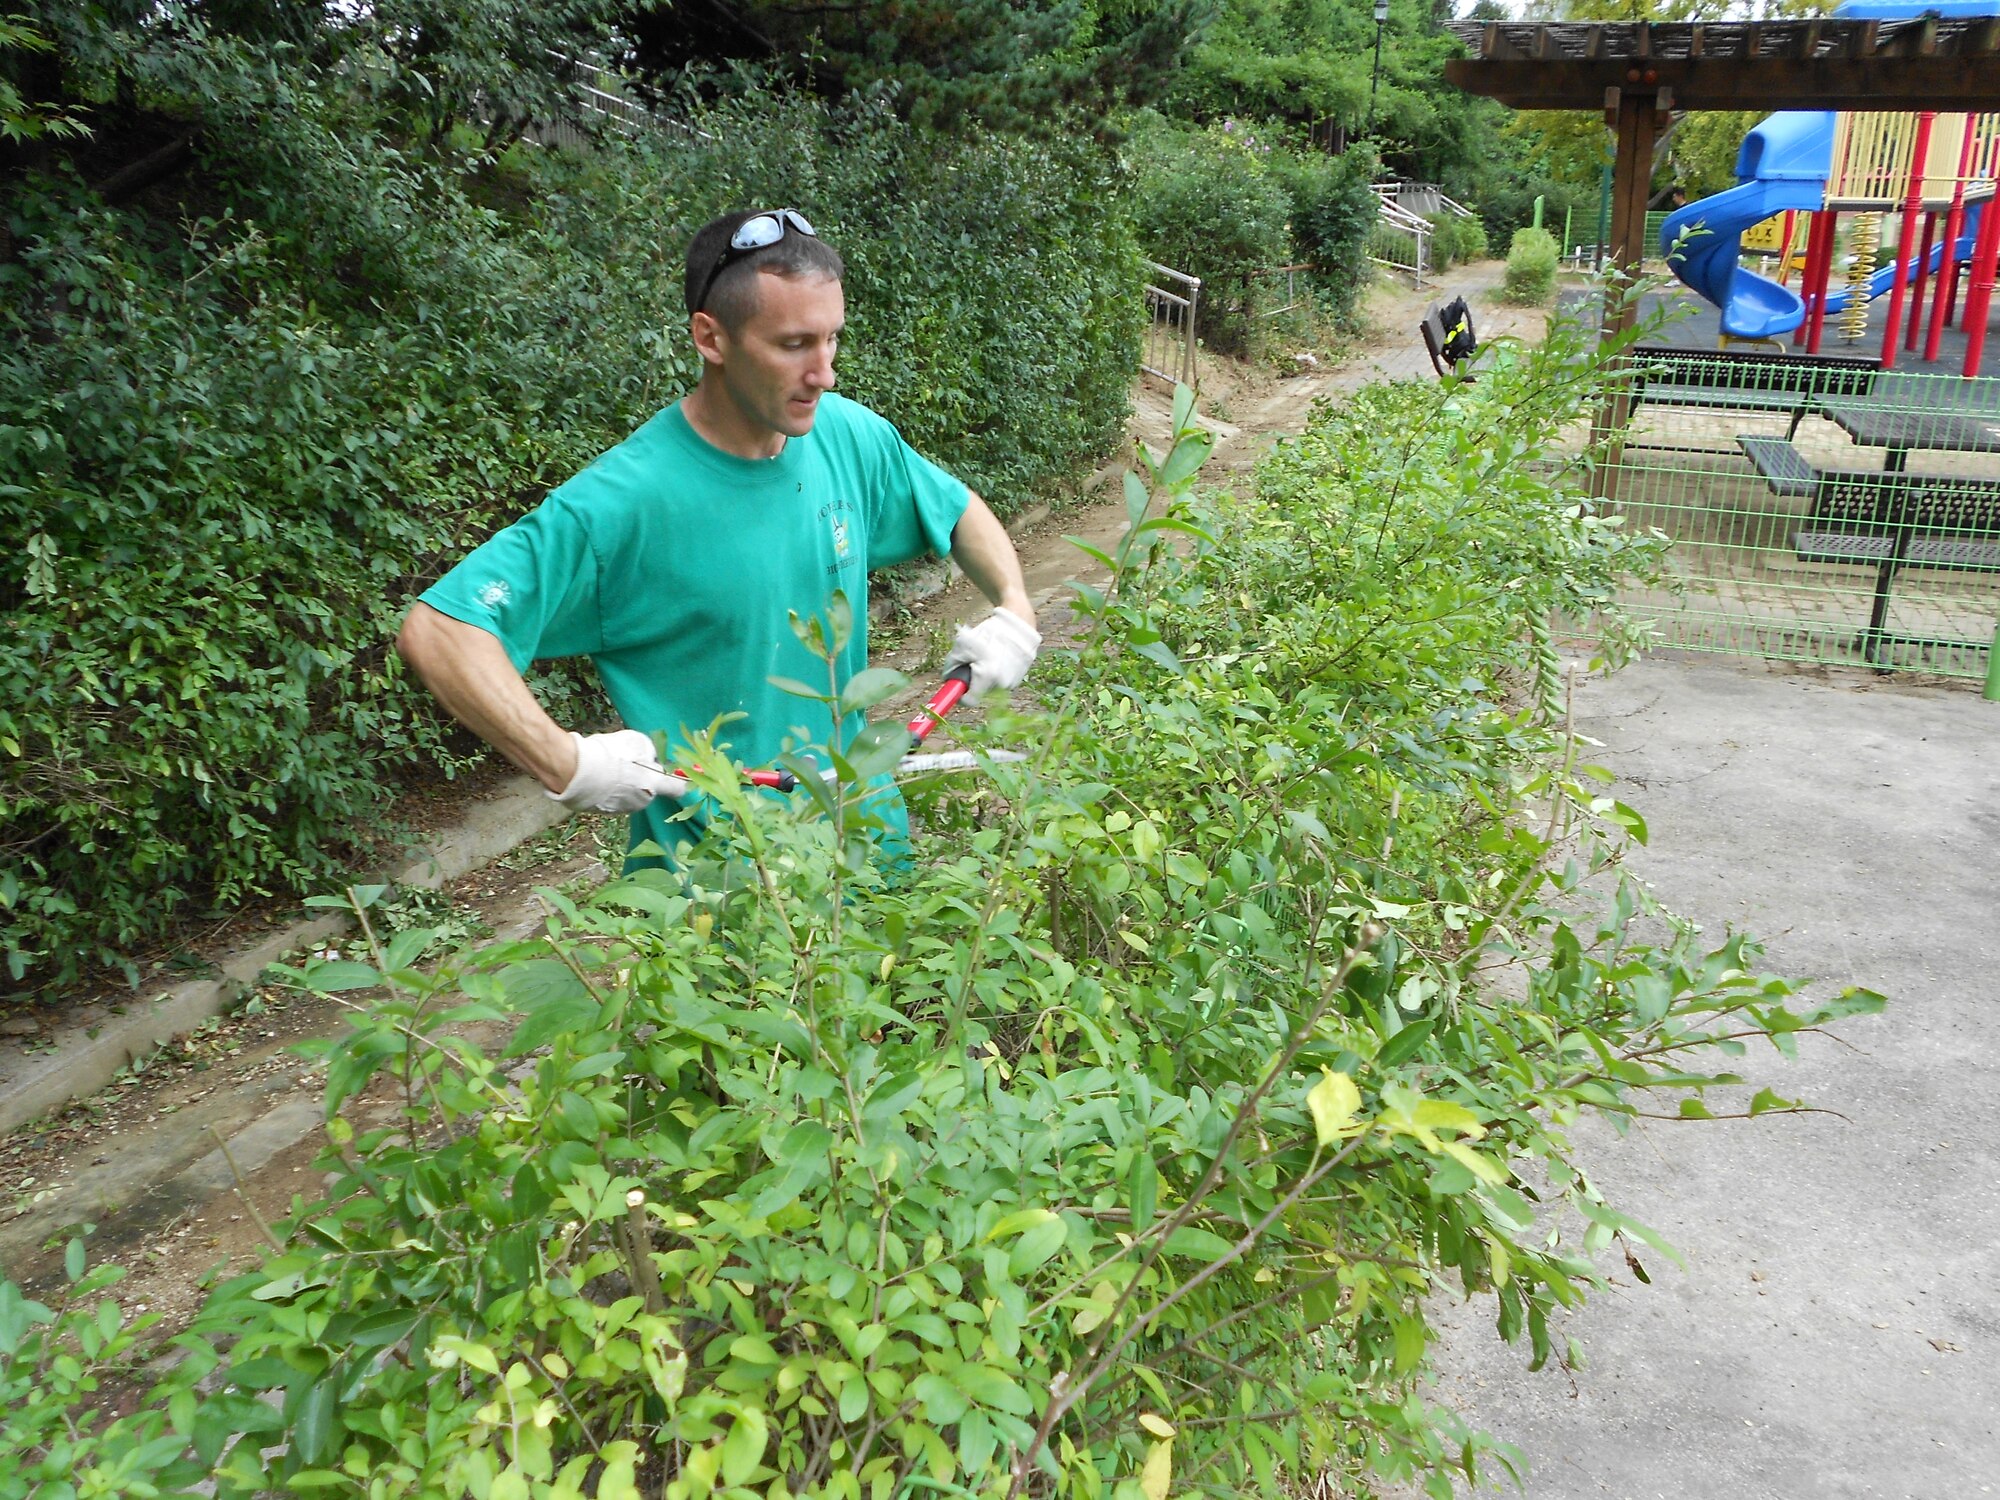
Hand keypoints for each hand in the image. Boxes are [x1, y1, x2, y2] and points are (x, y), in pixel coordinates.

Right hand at [548, 730, 687, 813]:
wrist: (578, 771)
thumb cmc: (612, 754)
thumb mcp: (637, 742)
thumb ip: (650, 752)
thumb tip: (652, 758)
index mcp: (654, 785)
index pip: (678, 789)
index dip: (679, 781)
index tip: (677, 775)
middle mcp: (642, 802)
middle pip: (650, 790)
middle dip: (643, 778)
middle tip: (629, 762)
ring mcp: (622, 809)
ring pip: (629, 794)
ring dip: (624, 783)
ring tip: (609, 767)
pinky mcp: (604, 812)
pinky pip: (612, 799)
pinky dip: (609, 790)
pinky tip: (597, 776)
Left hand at [942, 607, 1040, 696]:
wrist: (1018, 625)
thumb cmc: (989, 633)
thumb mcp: (962, 645)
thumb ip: (951, 666)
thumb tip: (948, 679)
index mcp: (986, 676)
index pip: (969, 701)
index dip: (960, 695)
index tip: (957, 686)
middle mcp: (1001, 684)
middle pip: (979, 692)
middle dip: (973, 681)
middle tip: (973, 664)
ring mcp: (1012, 682)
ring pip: (990, 687)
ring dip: (985, 676)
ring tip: (987, 658)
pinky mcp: (1019, 679)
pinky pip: (1001, 682)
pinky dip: (996, 673)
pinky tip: (998, 658)